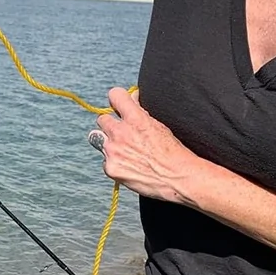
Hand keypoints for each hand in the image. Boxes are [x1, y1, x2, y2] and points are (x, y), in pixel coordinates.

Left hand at [94, 88, 200, 202]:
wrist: (178, 179)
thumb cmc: (173, 152)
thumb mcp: (159, 125)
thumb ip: (141, 112)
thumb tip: (133, 98)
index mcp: (135, 118)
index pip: (114, 95)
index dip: (117, 100)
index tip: (120, 105)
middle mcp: (120, 133)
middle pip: (101, 119)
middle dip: (111, 124)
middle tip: (122, 133)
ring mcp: (113, 151)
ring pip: (97, 139)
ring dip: (108, 142)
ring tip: (124, 151)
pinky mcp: (110, 168)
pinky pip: (105, 160)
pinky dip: (114, 162)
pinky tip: (128, 166)